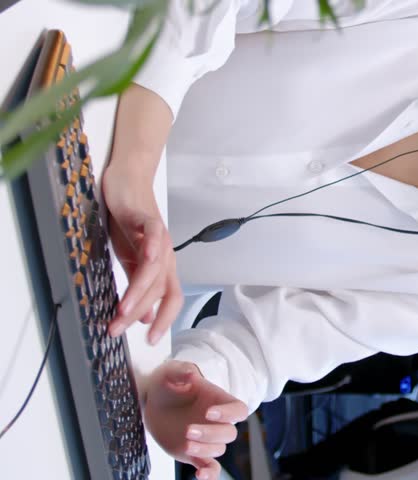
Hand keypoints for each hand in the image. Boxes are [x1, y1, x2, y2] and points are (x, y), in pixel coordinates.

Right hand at [102, 161, 182, 343]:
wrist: (127, 184)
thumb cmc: (127, 223)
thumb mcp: (130, 260)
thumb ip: (138, 286)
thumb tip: (143, 316)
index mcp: (162, 268)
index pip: (170, 299)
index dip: (164, 321)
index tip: (149, 340)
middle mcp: (166, 256)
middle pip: (158, 291)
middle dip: (137, 314)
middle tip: (116, 330)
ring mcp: (159, 238)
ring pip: (154, 270)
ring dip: (138, 292)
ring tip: (121, 310)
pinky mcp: (148, 219)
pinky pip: (154, 235)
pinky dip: (152, 247)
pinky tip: (146, 258)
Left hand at [143, 360, 247, 479]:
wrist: (153, 404)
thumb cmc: (167, 385)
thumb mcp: (170, 372)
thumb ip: (181, 371)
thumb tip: (192, 373)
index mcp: (218, 401)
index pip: (238, 409)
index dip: (229, 414)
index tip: (209, 413)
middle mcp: (217, 422)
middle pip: (229, 433)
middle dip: (211, 434)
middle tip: (188, 430)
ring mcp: (207, 439)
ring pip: (219, 449)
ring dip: (205, 449)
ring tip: (185, 444)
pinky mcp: (196, 453)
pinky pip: (210, 467)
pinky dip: (209, 474)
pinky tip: (199, 475)